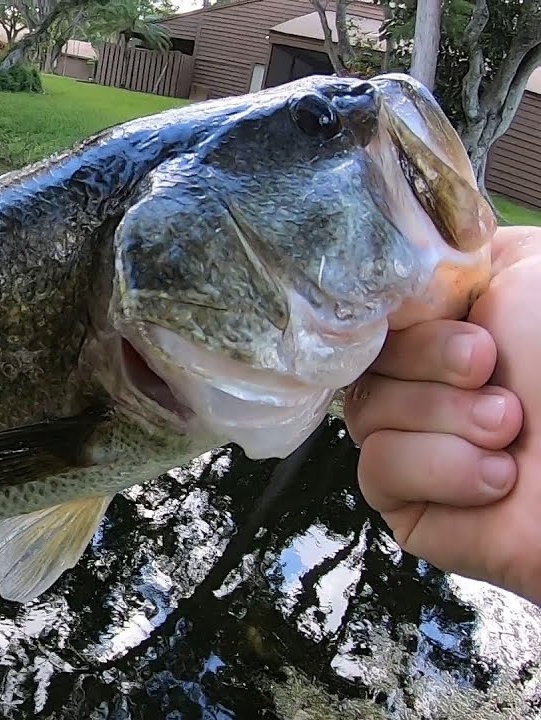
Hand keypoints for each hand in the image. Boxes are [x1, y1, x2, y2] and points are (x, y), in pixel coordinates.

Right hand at [344, 225, 540, 601]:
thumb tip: (392, 277)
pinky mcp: (413, 507)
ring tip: (509, 431)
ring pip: (364, 416)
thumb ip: (447, 253)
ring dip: (441, 418)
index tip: (463, 317)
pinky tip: (497, 478)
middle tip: (490, 371)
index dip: (401, 314)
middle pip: (364, 363)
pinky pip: (378, 473)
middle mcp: (433, 384)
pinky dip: (438, 468)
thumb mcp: (526, 266)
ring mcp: (420, 446)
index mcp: (454, 325)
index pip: (374, 312)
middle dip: (427, 365)